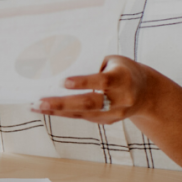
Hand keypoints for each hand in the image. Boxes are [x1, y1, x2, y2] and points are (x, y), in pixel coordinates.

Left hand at [33, 54, 152, 123]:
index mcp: (123, 78)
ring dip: (56, 110)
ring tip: (35, 106)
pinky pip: (82, 117)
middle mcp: (121, 99)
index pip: (102, 82)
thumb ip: (92, 65)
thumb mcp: (113, 61)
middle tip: (40, 101)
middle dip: (62, 103)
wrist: (147, 93)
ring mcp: (114, 113)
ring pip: (82, 114)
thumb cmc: (123, 69)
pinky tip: (46, 109)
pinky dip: (63, 113)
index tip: (63, 82)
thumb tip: (59, 65)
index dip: (83, 82)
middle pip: (89, 103)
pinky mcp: (107, 121)